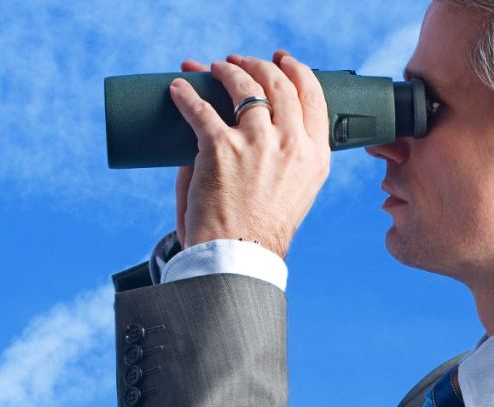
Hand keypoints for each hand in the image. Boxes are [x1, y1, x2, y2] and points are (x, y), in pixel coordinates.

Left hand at [170, 51, 330, 257]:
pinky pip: (199, 107)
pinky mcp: (221, 147)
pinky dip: (185, 95)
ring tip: (214, 69)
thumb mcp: (293, 192)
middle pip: (279, 84)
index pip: (313, 98)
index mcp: (315, 157)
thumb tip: (246, 124)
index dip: (297, 71)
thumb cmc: (261, 231)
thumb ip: (283, 159)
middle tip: (242, 62)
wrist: (239, 256)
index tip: (283, 62)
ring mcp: (257, 143)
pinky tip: (178, 89)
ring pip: (243, 86)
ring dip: (226, 71)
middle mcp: (292, 145)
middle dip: (259, 64)